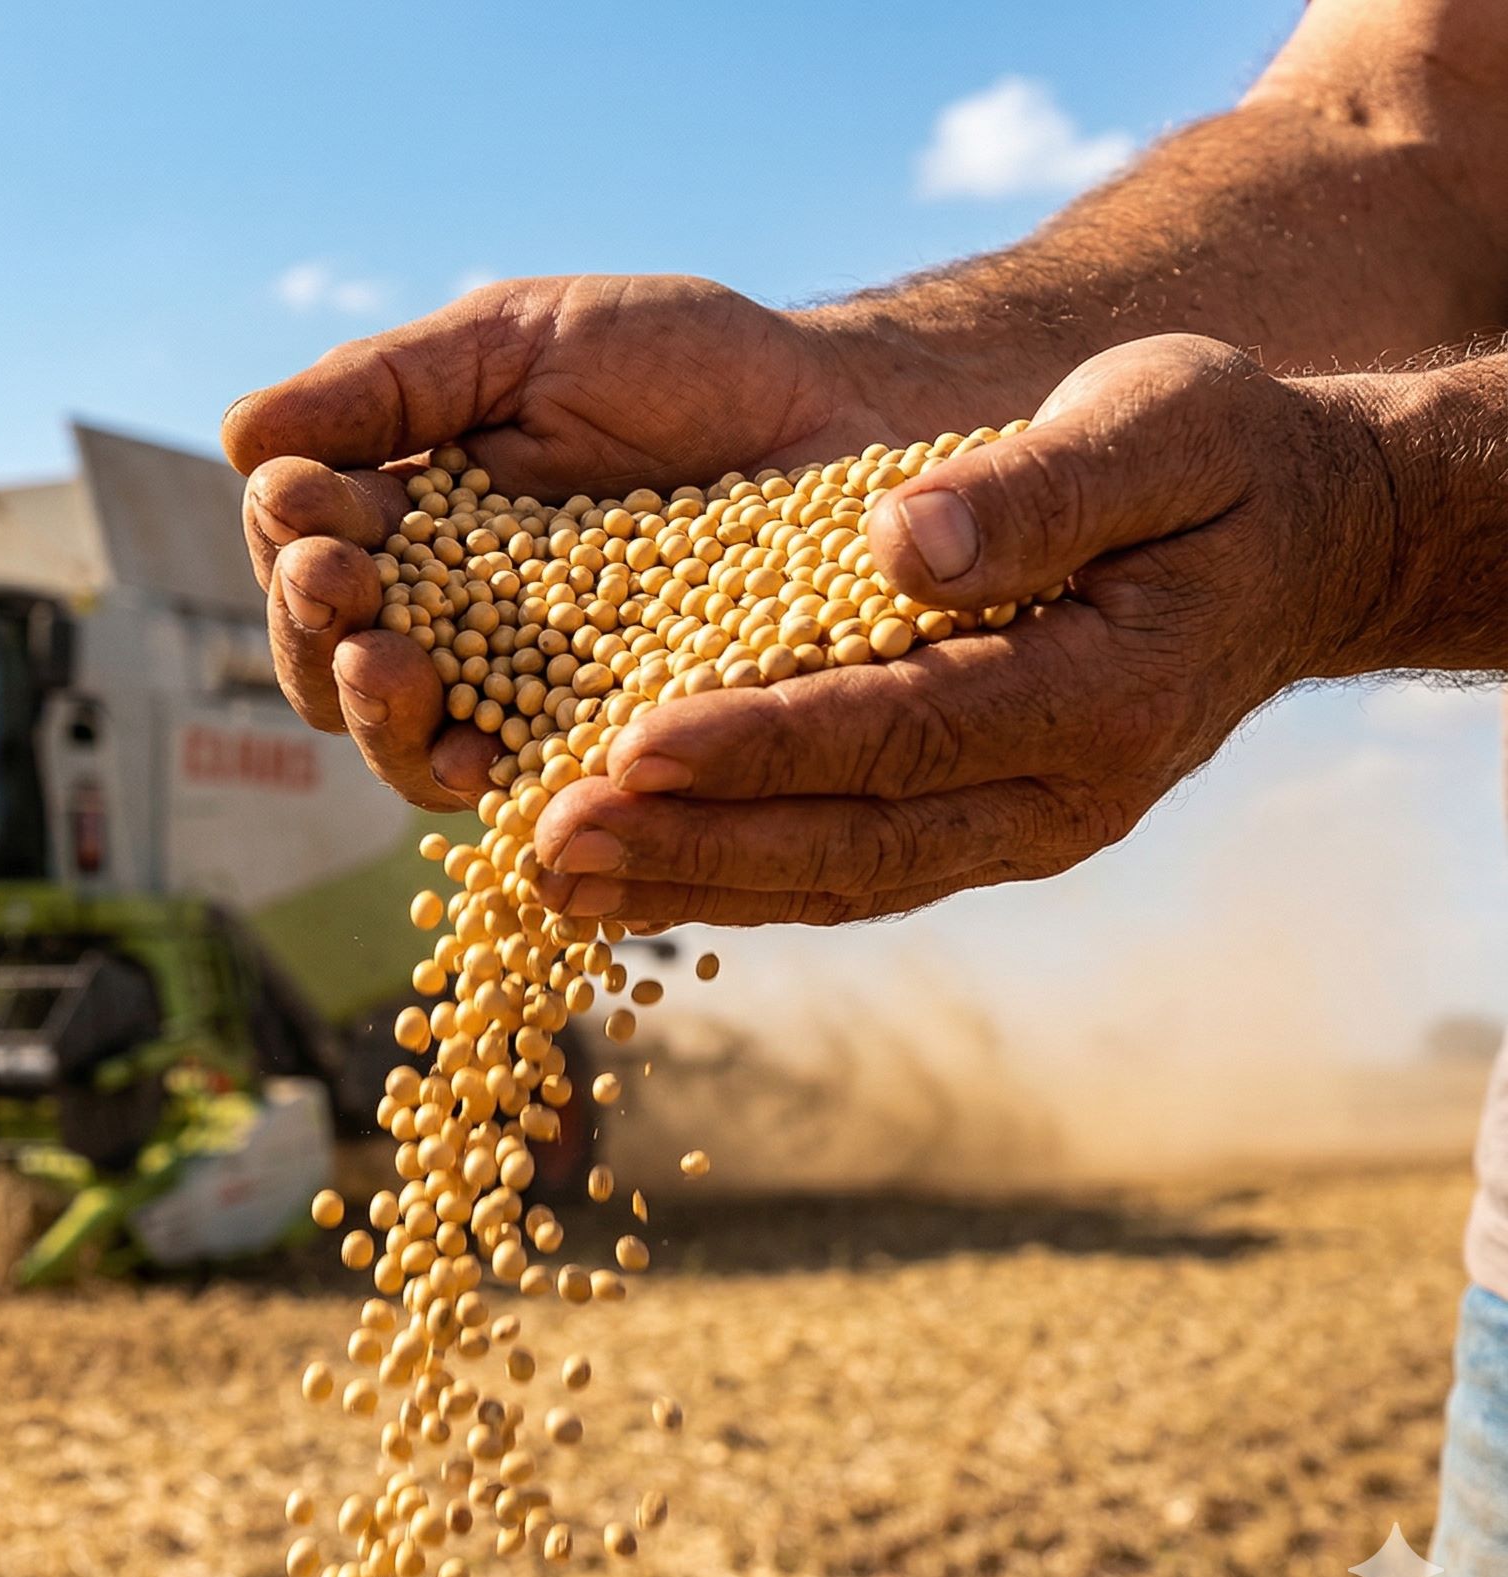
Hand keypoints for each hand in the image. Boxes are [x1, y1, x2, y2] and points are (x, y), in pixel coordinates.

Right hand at [223, 275, 951, 810]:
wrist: (843, 411)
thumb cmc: (677, 363)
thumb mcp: (519, 341)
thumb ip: (388, 385)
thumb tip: (242, 436)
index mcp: (408, 532)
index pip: (306, 561)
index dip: (290, 543)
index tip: (304, 504)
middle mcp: (450, 632)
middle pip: (333, 671)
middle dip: (315, 632)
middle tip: (335, 586)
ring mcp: (527, 706)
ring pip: (411, 749)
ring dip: (378, 715)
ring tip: (387, 665)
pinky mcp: (613, 756)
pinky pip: (535, 797)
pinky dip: (494, 785)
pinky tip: (481, 760)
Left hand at [528, 333, 1397, 926]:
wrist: (1306, 538)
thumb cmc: (1225, 455)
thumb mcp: (1161, 421)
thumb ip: (1037, 487)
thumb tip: (896, 541)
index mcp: (1104, 697)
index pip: (902, 732)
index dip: (760, 745)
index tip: (626, 746)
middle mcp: (1062, 796)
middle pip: (850, 839)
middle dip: (690, 844)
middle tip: (544, 844)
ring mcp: (1024, 829)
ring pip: (837, 877)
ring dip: (688, 881)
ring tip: (546, 876)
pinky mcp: (984, 829)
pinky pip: (848, 869)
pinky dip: (733, 878)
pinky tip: (625, 875)